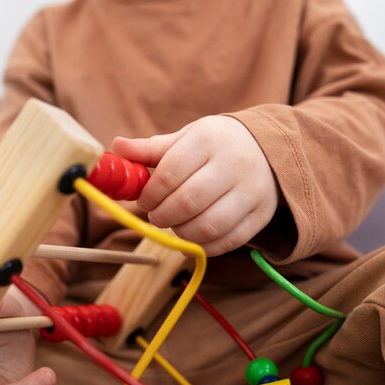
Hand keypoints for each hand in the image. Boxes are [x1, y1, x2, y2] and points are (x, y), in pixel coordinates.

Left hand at [113, 115, 278, 255]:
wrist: (268, 150)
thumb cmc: (216, 145)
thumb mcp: (187, 138)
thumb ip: (151, 148)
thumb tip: (116, 147)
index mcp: (209, 139)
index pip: (170, 172)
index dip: (150, 194)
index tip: (143, 201)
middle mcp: (234, 164)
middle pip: (188, 202)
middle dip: (163, 215)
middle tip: (155, 216)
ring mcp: (251, 191)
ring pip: (208, 225)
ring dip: (182, 233)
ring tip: (174, 225)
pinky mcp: (260, 215)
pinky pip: (228, 241)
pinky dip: (203, 246)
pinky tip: (191, 238)